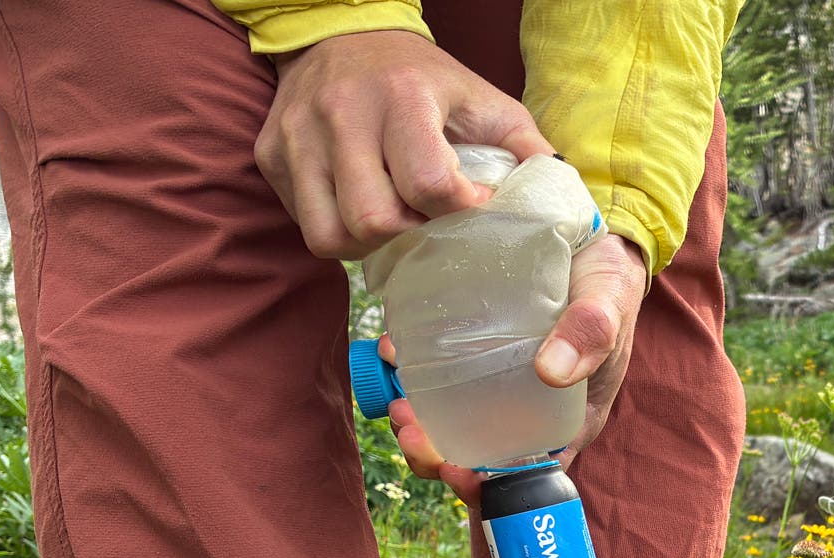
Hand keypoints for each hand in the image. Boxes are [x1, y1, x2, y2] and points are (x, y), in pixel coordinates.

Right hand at [258, 30, 551, 259]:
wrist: (342, 36)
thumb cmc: (423, 78)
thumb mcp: (481, 99)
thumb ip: (524, 147)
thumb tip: (562, 199)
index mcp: (403, 97)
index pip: (429, 183)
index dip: (457, 210)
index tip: (470, 204)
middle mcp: (343, 114)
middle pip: (375, 220)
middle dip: (408, 235)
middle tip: (426, 220)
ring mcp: (299, 136)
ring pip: (330, 234)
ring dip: (368, 244)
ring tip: (392, 221)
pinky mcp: (271, 153)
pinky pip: (304, 223)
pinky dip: (337, 230)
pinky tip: (359, 206)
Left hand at [380, 232, 647, 481]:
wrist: (594, 242)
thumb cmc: (609, 281)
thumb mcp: (609, 302)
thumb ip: (589, 334)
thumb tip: (550, 373)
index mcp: (567, 421)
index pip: (525, 476)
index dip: (485, 486)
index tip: (453, 470)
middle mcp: (529, 414)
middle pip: (478, 456)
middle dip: (435, 454)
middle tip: (407, 424)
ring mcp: (501, 387)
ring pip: (454, 423)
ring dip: (419, 421)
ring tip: (395, 396)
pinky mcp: (479, 356)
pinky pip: (442, 379)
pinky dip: (415, 375)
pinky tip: (393, 352)